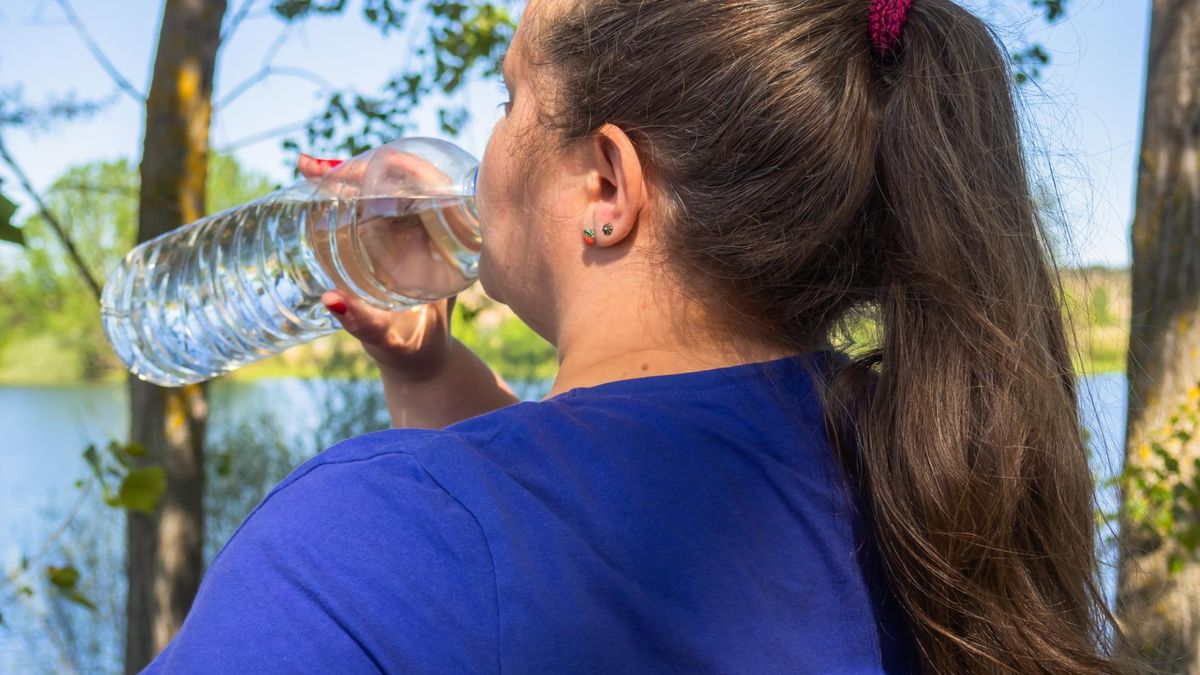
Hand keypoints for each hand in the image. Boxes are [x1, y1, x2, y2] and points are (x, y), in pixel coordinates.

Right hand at [299, 153, 457, 381]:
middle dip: (354, 168)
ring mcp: (417, 233)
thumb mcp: (390, 337)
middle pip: (398, 180)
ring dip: (348, 176)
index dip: (383, 169)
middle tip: (310, 167)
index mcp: (445, 244)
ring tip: (310, 168)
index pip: (421, 186)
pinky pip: (376, 205)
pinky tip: (320, 183)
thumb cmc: (415, 349)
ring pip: (385, 189)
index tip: (342, 169)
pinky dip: (349, 192)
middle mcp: (434, 232)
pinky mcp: (400, 238)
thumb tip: (329, 299)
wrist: (425, 360)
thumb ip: (362, 323)